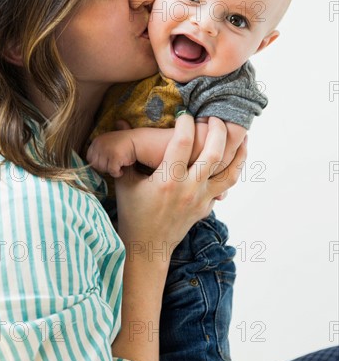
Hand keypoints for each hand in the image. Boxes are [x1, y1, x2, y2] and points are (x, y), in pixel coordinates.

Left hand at [86, 129, 136, 177]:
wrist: (138, 141)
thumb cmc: (123, 144)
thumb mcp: (108, 142)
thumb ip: (99, 150)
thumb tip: (90, 165)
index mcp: (97, 141)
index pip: (89, 157)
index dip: (97, 163)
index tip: (105, 163)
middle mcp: (100, 145)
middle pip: (95, 165)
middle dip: (104, 167)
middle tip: (113, 164)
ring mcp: (107, 150)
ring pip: (103, 169)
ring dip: (111, 170)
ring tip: (118, 165)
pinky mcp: (115, 157)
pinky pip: (112, 171)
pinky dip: (117, 173)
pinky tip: (122, 170)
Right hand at [114, 115, 246, 253]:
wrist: (148, 247)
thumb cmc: (134, 213)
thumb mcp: (126, 183)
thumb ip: (126, 153)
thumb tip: (120, 121)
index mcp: (167, 180)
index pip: (182, 142)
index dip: (185, 123)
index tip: (184, 113)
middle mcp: (189, 189)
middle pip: (213, 154)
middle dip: (218, 131)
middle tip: (214, 117)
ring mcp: (201, 199)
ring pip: (229, 171)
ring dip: (237, 150)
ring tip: (240, 133)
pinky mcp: (207, 206)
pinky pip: (226, 185)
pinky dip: (233, 168)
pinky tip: (236, 156)